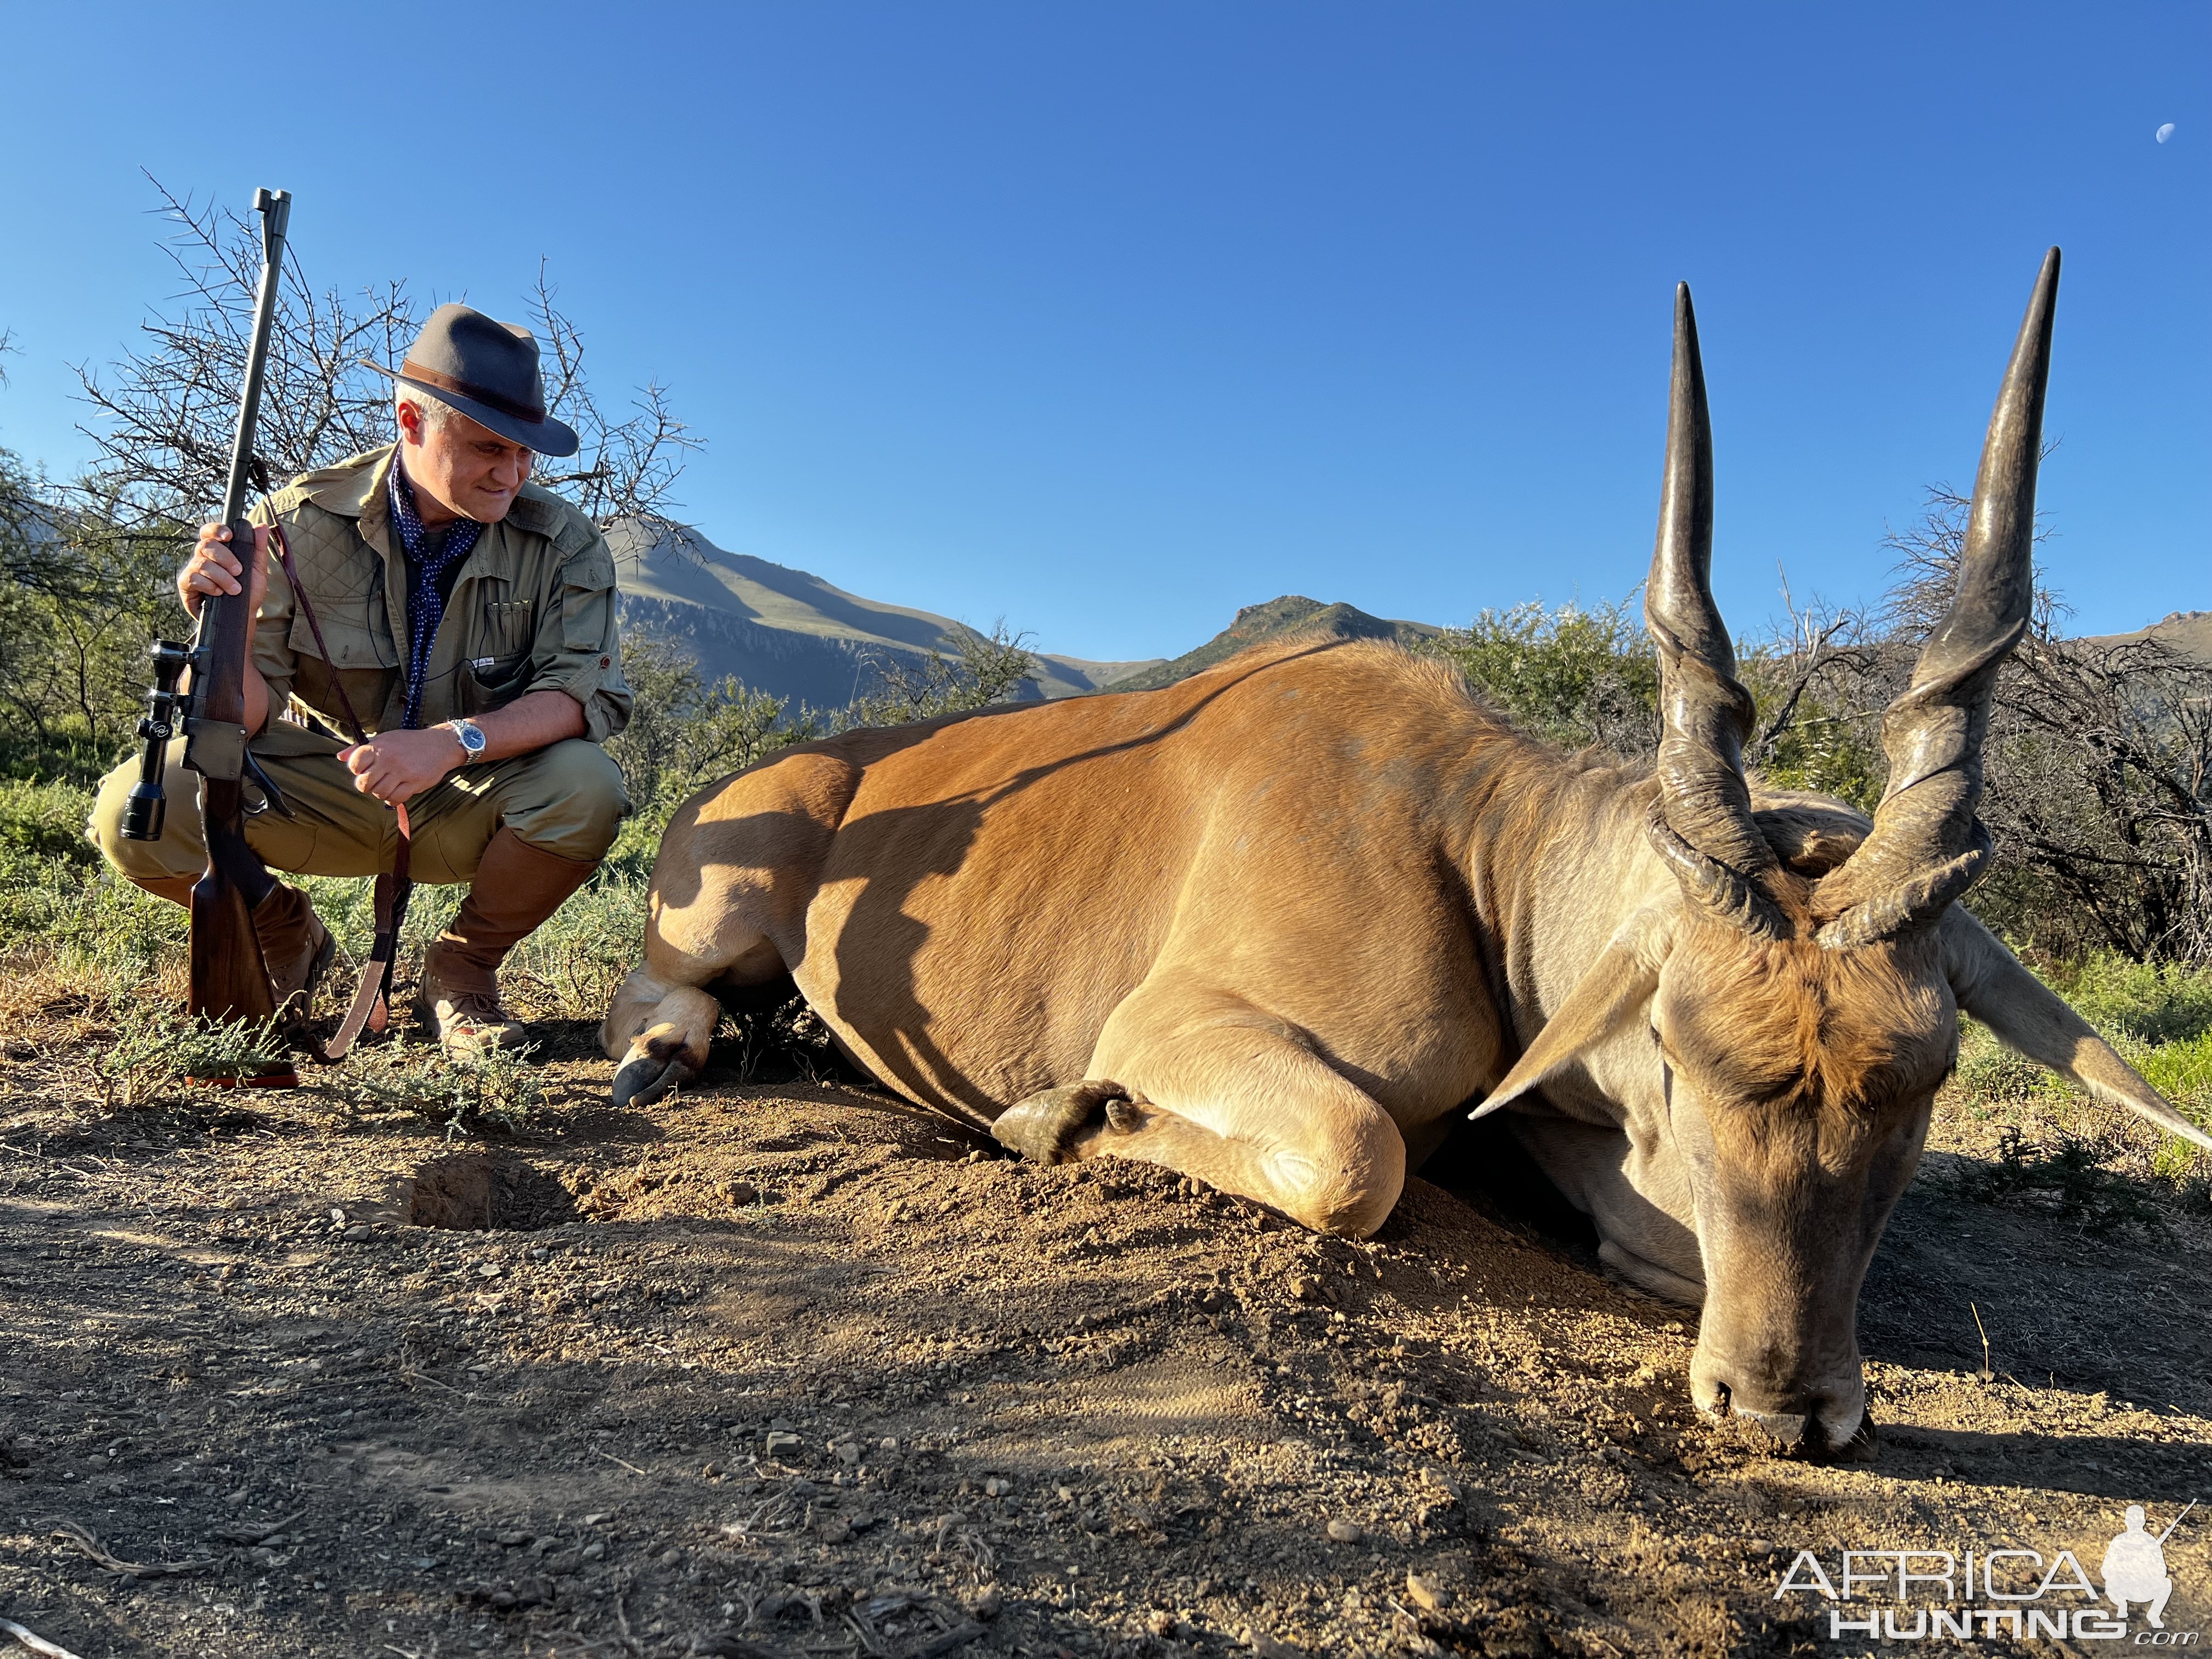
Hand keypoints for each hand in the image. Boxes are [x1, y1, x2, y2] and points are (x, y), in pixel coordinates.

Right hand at [179, 521, 271, 619]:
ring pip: (202, 564)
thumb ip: (258, 548)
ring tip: (235, 589)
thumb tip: (262, 527)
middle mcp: (202, 557)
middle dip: (226, 558)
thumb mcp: (257, 570)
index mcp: (218, 550)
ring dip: (222, 576)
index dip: (216, 530)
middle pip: (206, 545)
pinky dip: (210, 585)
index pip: (209, 531)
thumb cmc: (248, 592)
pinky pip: (193, 578)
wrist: (242, 616)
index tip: (229, 536)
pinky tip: (219, 593)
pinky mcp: (186, 585)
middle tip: (239, 571)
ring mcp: (192, 570)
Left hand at [339, 728, 466, 805]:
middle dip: (366, 786)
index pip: (354, 764)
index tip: (365, 769)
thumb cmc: (409, 742)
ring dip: (381, 793)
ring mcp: (402, 772)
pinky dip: (393, 800)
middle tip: (374, 782)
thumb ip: (360, 748)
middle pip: (364, 784)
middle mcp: (388, 759)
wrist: (440, 745)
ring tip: (388, 786)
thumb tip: (340, 757)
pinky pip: (396, 799)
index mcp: (379, 747)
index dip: (356, 770)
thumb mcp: (384, 738)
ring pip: (379, 793)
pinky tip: (396, 793)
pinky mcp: (414, 783)